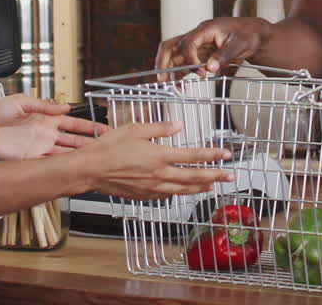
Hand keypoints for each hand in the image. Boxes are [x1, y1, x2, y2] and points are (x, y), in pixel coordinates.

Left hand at [0, 94, 105, 160]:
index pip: (72, 124)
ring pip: (66, 153)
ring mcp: (39, 148)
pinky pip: (51, 162)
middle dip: (90, 143)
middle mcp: (45, 135)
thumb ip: (44, 105)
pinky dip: (64, 165)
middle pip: (74, 140)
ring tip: (96, 157)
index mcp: (44, 120)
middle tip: (106, 145)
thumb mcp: (21, 102)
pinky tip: (75, 165)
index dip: (87, 126)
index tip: (102, 128)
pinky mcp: (31, 159)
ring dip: (81, 155)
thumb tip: (64, 107)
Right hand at [76, 121, 234, 199]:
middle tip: (230, 176)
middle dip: (215, 176)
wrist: (91, 169)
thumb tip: (179, 125)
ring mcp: (153, 187)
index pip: (194, 156)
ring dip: (201, 188)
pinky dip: (180, 193)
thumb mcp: (136, 129)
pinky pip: (168, 195)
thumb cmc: (109, 147)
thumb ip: (160, 128)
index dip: (213, 155)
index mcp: (160, 155)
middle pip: (195, 177)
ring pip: (184, 190)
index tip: (226, 155)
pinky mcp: (144, 195)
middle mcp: (160, 174)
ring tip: (213, 186)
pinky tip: (184, 191)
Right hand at [154, 17, 271, 80]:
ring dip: (170, 70)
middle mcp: (198, 35)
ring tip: (171, 86)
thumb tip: (209, 68)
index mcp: (206, 29)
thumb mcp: (241, 44)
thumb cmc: (249, 35)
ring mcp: (197, 45)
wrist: (256, 34)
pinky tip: (180, 85)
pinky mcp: (200, 53)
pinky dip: (180, 73)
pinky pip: (184, 62)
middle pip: (172, 45)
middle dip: (164, 62)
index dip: (190, 59)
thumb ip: (224, 55)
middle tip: (162, 79)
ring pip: (175, 55)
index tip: (202, 73)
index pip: (188, 42)